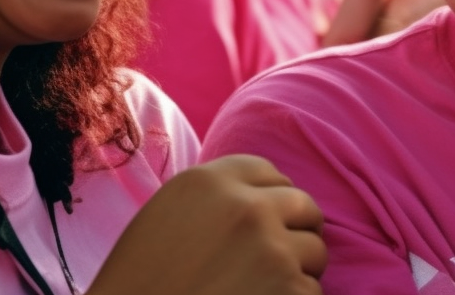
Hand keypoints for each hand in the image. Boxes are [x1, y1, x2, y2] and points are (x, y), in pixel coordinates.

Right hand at [90, 155, 325, 294]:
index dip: (271, 197)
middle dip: (297, 229)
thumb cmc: (139, 283)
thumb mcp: (165, 217)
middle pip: (302, 204)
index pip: (267, 172)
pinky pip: (312, 291)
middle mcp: (246, 207)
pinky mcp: (290, 290)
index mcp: (208, 182)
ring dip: (298, 270)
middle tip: (278, 257)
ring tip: (261, 288)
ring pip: (315, 250)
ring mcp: (272, 249)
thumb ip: (214, 200)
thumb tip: (263, 200)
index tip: (267, 220)